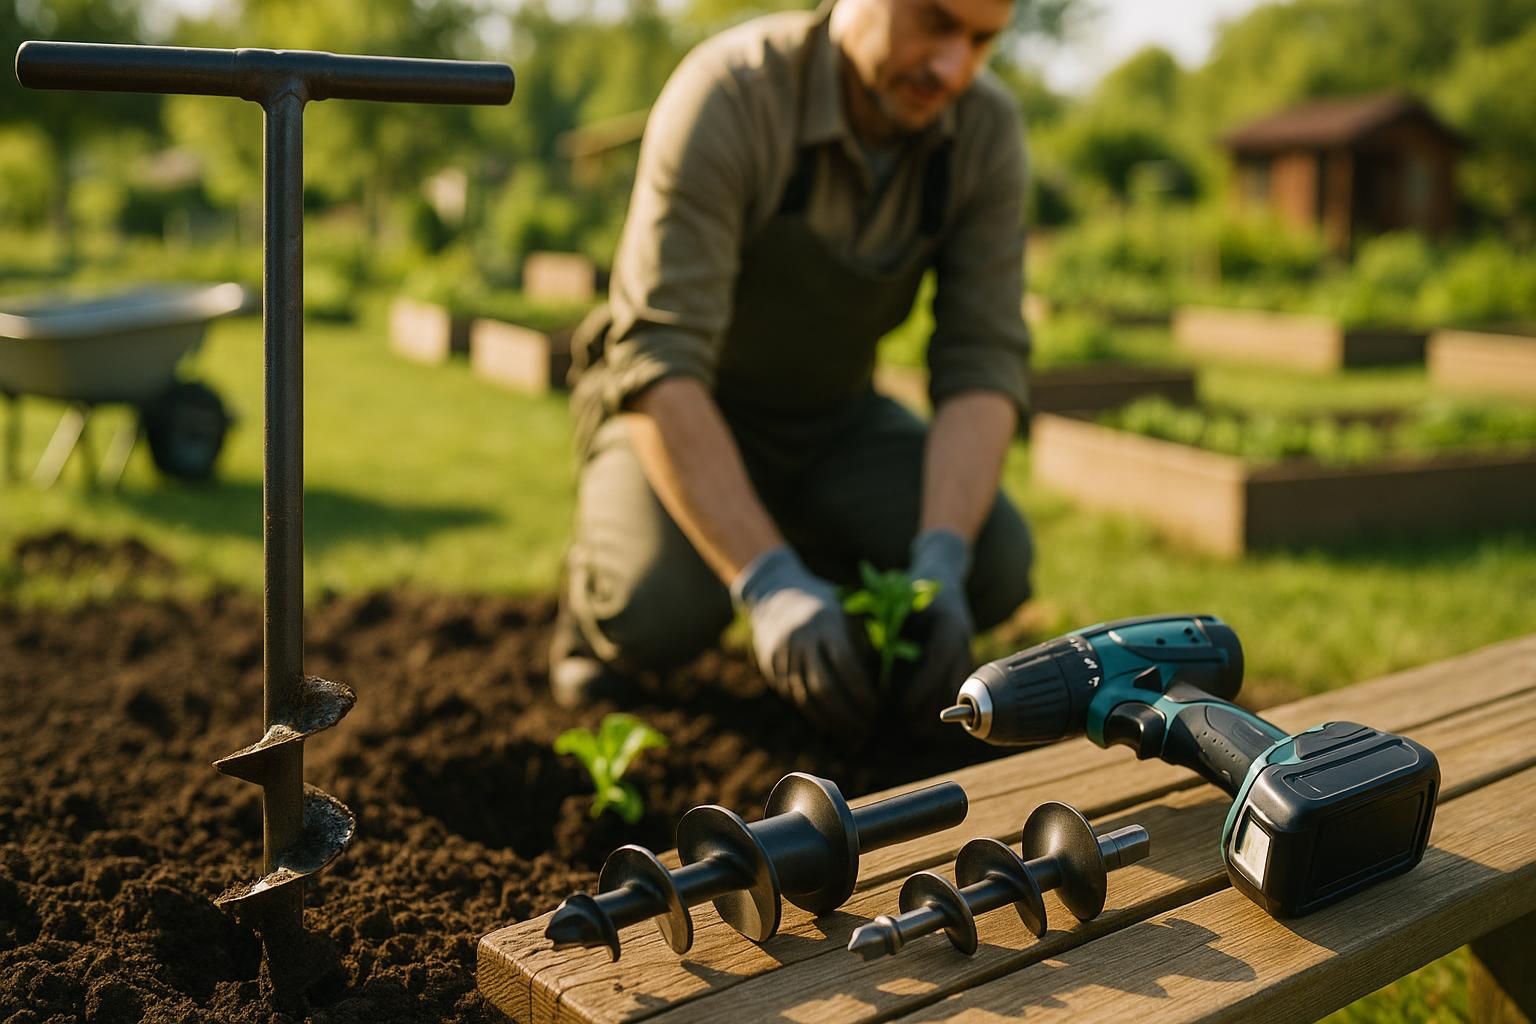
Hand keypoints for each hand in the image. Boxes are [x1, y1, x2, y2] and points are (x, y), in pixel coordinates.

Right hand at [732, 546, 877, 733]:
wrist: (775, 596)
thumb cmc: (826, 608)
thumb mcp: (847, 614)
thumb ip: (865, 643)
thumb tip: (886, 684)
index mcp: (826, 624)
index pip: (846, 665)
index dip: (862, 692)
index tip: (878, 709)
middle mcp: (801, 640)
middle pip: (823, 687)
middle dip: (848, 714)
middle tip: (868, 728)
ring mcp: (783, 655)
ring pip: (806, 698)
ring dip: (832, 721)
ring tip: (854, 733)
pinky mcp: (771, 667)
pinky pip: (794, 698)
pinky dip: (815, 715)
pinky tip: (833, 724)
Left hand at [903, 529, 974, 722]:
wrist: (942, 568)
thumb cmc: (911, 585)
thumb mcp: (897, 602)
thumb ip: (889, 629)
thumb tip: (870, 662)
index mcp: (946, 622)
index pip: (938, 663)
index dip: (921, 689)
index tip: (902, 709)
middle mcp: (962, 634)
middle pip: (955, 681)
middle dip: (934, 707)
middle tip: (909, 727)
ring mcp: (967, 642)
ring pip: (961, 684)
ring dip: (941, 707)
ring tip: (917, 726)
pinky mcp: (967, 650)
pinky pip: (960, 680)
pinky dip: (945, 697)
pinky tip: (926, 710)